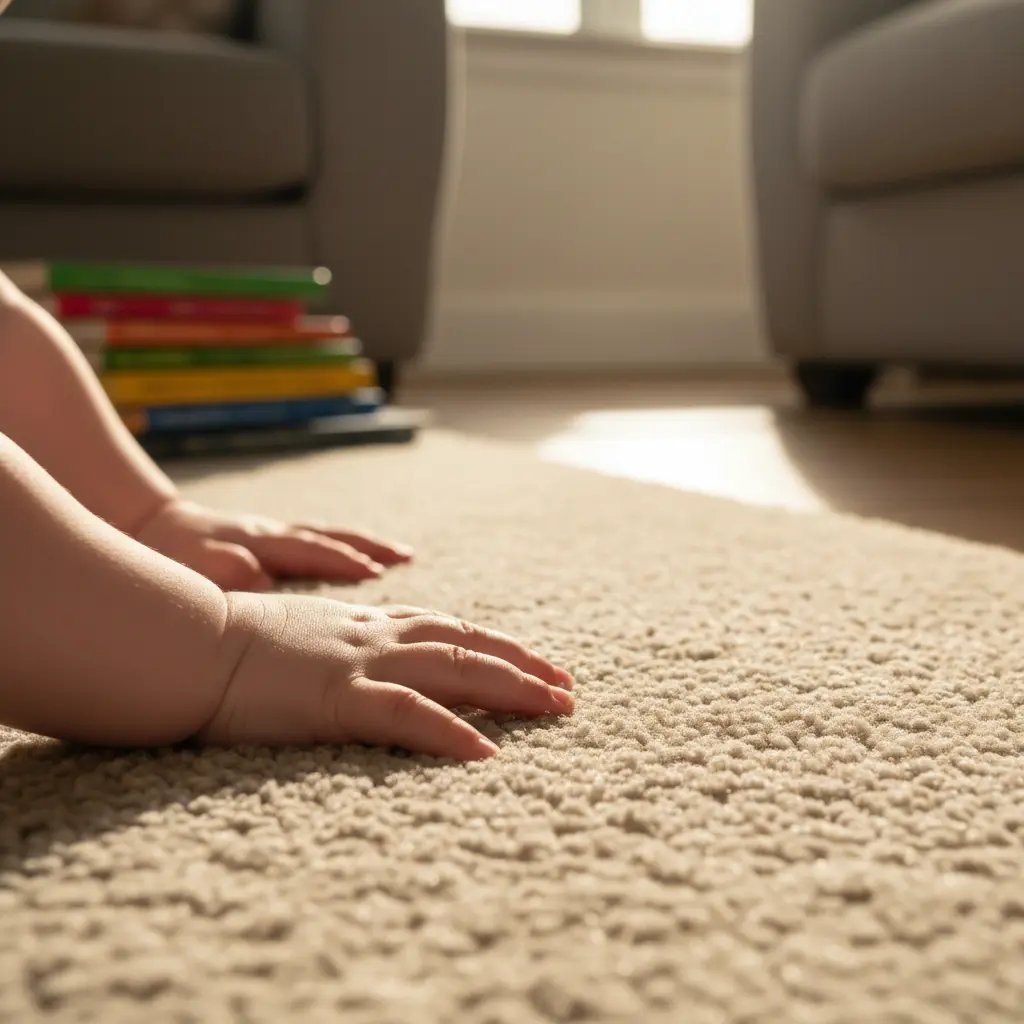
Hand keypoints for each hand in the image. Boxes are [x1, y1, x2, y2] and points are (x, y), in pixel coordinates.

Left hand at [134, 498, 411, 590]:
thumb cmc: (166, 557)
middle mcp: (268, 534)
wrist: (147, 525)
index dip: (339, 561)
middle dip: (368, 547)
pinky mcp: (270, 537)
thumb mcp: (183, 567)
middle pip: (326, 537)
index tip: (374, 573)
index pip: (305, 551)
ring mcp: (271, 533)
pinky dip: (345, 544)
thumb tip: (261, 577)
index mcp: (253, 542)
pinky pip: (317, 538)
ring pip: (326, 535)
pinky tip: (364, 554)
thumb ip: (221, 571)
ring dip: (364, 543)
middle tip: (406, 556)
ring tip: (401, 553)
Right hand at [199, 594, 574, 758]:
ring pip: (455, 670)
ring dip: (512, 688)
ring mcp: (360, 662)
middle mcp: (374, 636)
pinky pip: (408, 715)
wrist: (186, 642)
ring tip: (557, 708)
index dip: (495, 645)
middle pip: (467, 645)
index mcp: (364, 624)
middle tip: (568, 688)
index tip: (533, 661)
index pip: (448, 630)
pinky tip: (487, 753)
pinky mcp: (337, 697)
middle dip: (523, 665)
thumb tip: (359, 661)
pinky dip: (450, 732)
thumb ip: (337, 642)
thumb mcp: (298, 635)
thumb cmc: (229, 643)